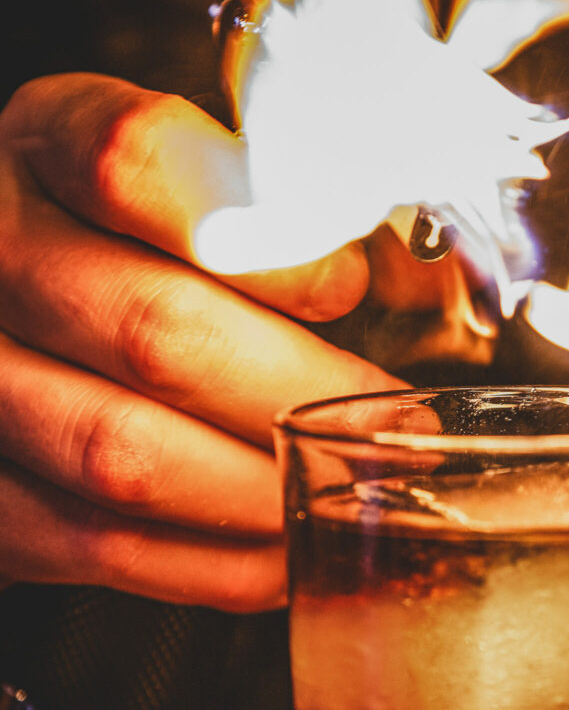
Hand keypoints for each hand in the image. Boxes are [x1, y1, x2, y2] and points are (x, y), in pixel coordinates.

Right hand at [0, 73, 396, 609]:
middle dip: (301, 395)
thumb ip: (246, 205)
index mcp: (41, 143)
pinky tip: (285, 553)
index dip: (264, 239)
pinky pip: (100, 546)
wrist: (6, 321)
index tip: (348, 291)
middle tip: (388, 424)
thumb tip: (350, 276)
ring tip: (349, 494)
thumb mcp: (166, 180)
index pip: (137, 164)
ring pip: (126, 455)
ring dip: (267, 490)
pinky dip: (217, 566)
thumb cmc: (111, 245)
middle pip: (154, 330)